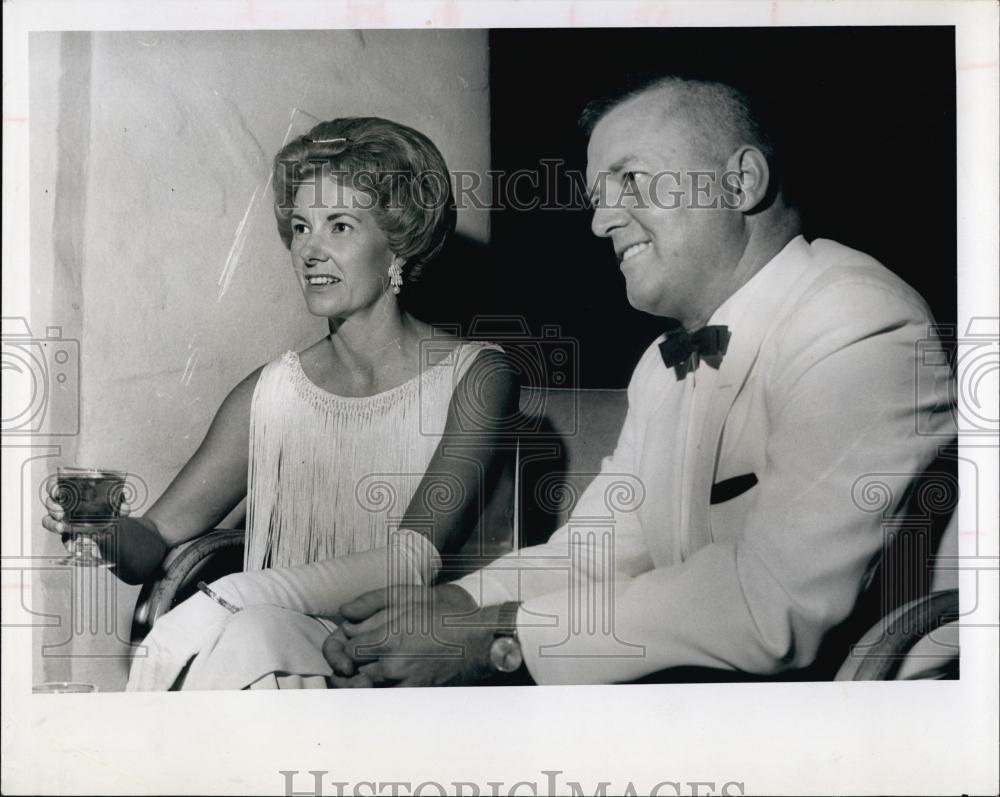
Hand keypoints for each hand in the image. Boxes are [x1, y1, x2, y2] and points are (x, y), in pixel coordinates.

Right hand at [41, 484, 132, 555]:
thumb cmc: (108, 506)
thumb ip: (120, 504)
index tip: (57, 492)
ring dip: (54, 524)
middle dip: (53, 507)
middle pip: (50, 503)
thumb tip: (124, 509)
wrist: (112, 526)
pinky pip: (61, 538)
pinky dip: (67, 542)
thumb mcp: (115, 502)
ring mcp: (62, 519)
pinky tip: (73, 546)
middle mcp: (63, 504)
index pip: (55, 485)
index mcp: (72, 491)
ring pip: (49, 520)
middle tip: (61, 512)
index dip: (53, 487)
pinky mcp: (67, 534)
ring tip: (63, 528)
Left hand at [324, 584, 498, 687]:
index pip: (348, 650)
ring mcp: (404, 681)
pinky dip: (382, 691)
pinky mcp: (416, 693)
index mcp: (388, 635)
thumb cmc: (444, 615)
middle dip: (351, 666)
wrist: (478, 640)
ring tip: (371, 671)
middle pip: (353, 672)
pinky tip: (389, 681)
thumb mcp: (408, 597)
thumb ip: (372, 602)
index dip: (345, 648)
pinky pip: (387, 698)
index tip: (353, 645)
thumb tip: (344, 612)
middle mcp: (392, 661)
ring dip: (364, 680)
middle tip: (356, 661)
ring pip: (368, 688)